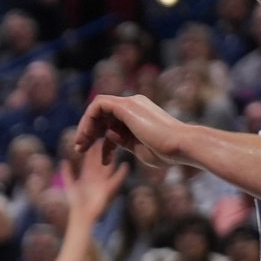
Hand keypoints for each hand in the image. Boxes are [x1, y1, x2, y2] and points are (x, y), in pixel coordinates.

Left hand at [65, 141, 132, 219]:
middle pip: (99, 162)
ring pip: (107, 168)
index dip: (91, 151)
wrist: (82, 215)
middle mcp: (95, 177)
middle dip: (102, 151)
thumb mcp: (70, 185)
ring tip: (115, 148)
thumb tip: (63, 161)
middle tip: (105, 139)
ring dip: (111, 159)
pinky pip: (116, 180)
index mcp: (86, 176)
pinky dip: (121, 173)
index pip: (89, 160)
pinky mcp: (107, 189)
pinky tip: (125, 165)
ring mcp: (102, 182)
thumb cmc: (76, 202)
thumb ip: (67, 173)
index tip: (93, 139)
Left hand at [77, 94, 195, 168]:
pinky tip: (86, 137)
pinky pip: (98, 106)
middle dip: (88, 132)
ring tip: (80, 146)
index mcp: (139, 116)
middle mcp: (134, 105)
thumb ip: (124, 142)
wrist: (181, 146)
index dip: (101, 139)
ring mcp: (130, 104)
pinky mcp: (125, 106)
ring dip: (85, 127)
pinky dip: (88, 120)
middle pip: (103, 115)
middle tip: (79, 149)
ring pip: (97, 109)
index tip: (97, 156)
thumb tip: (110, 137)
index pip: (113, 123)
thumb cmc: (166, 152)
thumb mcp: (139, 149)